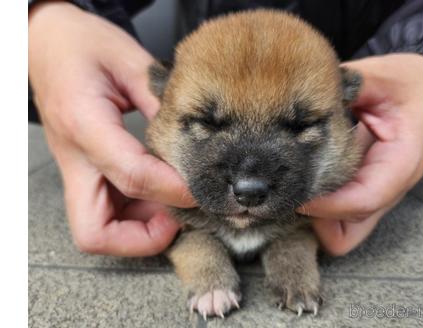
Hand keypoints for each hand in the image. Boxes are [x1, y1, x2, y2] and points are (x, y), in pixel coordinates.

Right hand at [29, 2, 194, 255]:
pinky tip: (160, 192)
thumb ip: (161, 100)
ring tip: (175, 204)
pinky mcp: (83, 171)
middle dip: (143, 237)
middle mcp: (75, 158)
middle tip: (179, 216)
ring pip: (97, 228)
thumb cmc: (83, 45)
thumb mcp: (129, 60)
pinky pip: (105, 211)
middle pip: (95, 231)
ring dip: (141, 228)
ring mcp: (75, 169)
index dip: (172, 190)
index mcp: (85, 124)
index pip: (132, 176)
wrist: (46, 43)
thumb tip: (193, 139)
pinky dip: (135, 214)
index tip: (201, 189)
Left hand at [298, 54, 422, 255]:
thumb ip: (344, 88)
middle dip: (315, 218)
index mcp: (401, 162)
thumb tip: (302, 99)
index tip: (295, 192)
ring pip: (342, 231)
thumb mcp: (378, 78)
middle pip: (347, 232)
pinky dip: (319, 207)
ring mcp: (377, 194)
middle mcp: (389, 187)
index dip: (325, 203)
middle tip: (289, 190)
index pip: (363, 200)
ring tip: (292, 186)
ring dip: (315, 216)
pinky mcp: (364, 190)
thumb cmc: (409, 84)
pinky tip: (303, 179)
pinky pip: (339, 216)